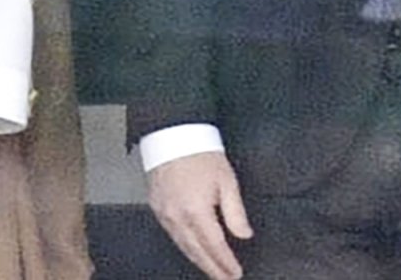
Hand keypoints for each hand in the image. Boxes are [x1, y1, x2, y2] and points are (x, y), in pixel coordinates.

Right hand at [145, 151, 252, 279]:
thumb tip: (244, 234)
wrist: (172, 135)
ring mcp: (164, 214)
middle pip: (196, 252)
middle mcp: (177, 217)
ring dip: (198, 261)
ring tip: (212, 271)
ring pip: (182, 246)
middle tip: (225, 279)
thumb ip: (235, 212)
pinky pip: (172, 235)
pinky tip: (193, 251)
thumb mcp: (227, 180)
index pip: (214, 246)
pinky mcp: (156, 208)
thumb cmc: (201, 154)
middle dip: (212, 269)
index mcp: (196, 211)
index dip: (225, 262)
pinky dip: (185, 247)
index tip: (236, 273)